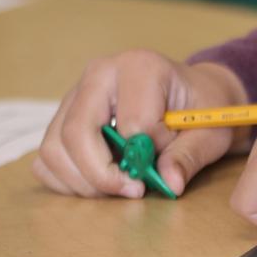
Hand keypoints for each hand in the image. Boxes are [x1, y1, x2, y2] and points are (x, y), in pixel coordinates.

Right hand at [34, 51, 250, 198]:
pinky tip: (96, 182)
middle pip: (77, 132)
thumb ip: (188, 156)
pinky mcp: (62, 115)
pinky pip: (47, 157)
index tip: (157, 172)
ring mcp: (76, 93)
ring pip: (54, 147)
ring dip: (82, 182)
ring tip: (115, 186)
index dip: (144, 157)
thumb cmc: (197, 108)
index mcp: (140, 66)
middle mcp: (100, 73)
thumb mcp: (209, 131)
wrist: (187, 93)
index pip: (131, 122)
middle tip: (130, 190)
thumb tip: (169, 182)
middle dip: (101, 175)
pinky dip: (66, 180)